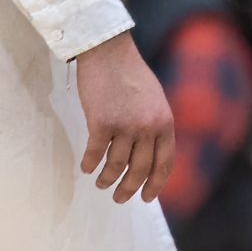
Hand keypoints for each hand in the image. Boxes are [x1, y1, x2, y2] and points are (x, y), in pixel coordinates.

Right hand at [75, 31, 175, 202]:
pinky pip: (95, 153)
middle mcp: (148, 127)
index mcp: (165, 123)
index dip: (156, 184)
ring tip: (101, 184)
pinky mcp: (101, 122)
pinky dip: (89, 163)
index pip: (164, 163)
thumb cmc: (130, 74)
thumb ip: (156, 125)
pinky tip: (86, 168)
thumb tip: (149, 154)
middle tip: (120, 198)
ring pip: (116, 165)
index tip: (147, 197)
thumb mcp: (155, 100)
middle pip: (140, 170)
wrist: (109, 52)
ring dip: (107, 179)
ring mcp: (125, 126)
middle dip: (129, 189)